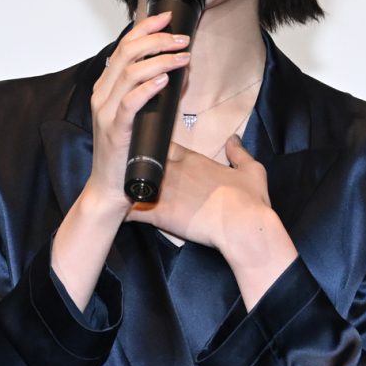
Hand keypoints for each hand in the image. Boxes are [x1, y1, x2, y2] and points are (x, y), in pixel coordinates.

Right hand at [51, 12, 191, 310]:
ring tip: (183, 57)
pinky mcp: (115, 131)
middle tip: (183, 39)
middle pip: (127, 53)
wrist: (112, 190)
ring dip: (160, 61)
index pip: (123, 46)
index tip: (167, 19)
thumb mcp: (145, 115)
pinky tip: (165, 81)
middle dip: (158, 40)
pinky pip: (130, 103)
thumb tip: (182, 69)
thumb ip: (158, 92)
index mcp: (107, 87)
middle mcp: (102, 95)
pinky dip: (148, 88)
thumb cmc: (129, 153)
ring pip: (130, 73)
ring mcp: (106, 112)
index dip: (145, 28)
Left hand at [128, 136, 297, 307]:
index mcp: (193, 160)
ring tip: (114, 189)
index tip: (149, 150)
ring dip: (125, 186)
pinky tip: (113, 211)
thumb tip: (233, 139)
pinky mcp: (160, 213)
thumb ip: (239, 153)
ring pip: (135, 183)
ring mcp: (165, 192)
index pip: (164, 145)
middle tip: (125, 167)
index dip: (154, 147)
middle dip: (134, 164)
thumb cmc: (249, 200)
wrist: (242, 226)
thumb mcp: (252, 171)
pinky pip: (133, 209)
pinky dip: (123, 209)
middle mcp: (175, 171)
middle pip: (144, 160)